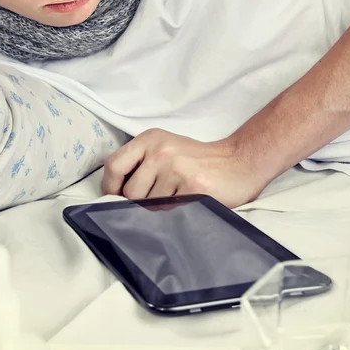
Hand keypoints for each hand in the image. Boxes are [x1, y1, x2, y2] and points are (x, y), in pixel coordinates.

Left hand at [101, 128, 268, 207]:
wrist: (239, 162)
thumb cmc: (198, 161)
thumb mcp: (165, 150)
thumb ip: (140, 165)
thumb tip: (114, 194)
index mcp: (150, 139)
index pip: (114, 165)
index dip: (110, 187)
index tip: (117, 198)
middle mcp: (160, 150)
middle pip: (130, 191)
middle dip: (140, 203)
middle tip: (160, 197)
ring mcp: (176, 167)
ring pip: (149, 204)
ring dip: (161, 207)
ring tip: (179, 195)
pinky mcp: (192, 186)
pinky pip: (170, 210)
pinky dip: (177, 210)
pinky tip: (189, 199)